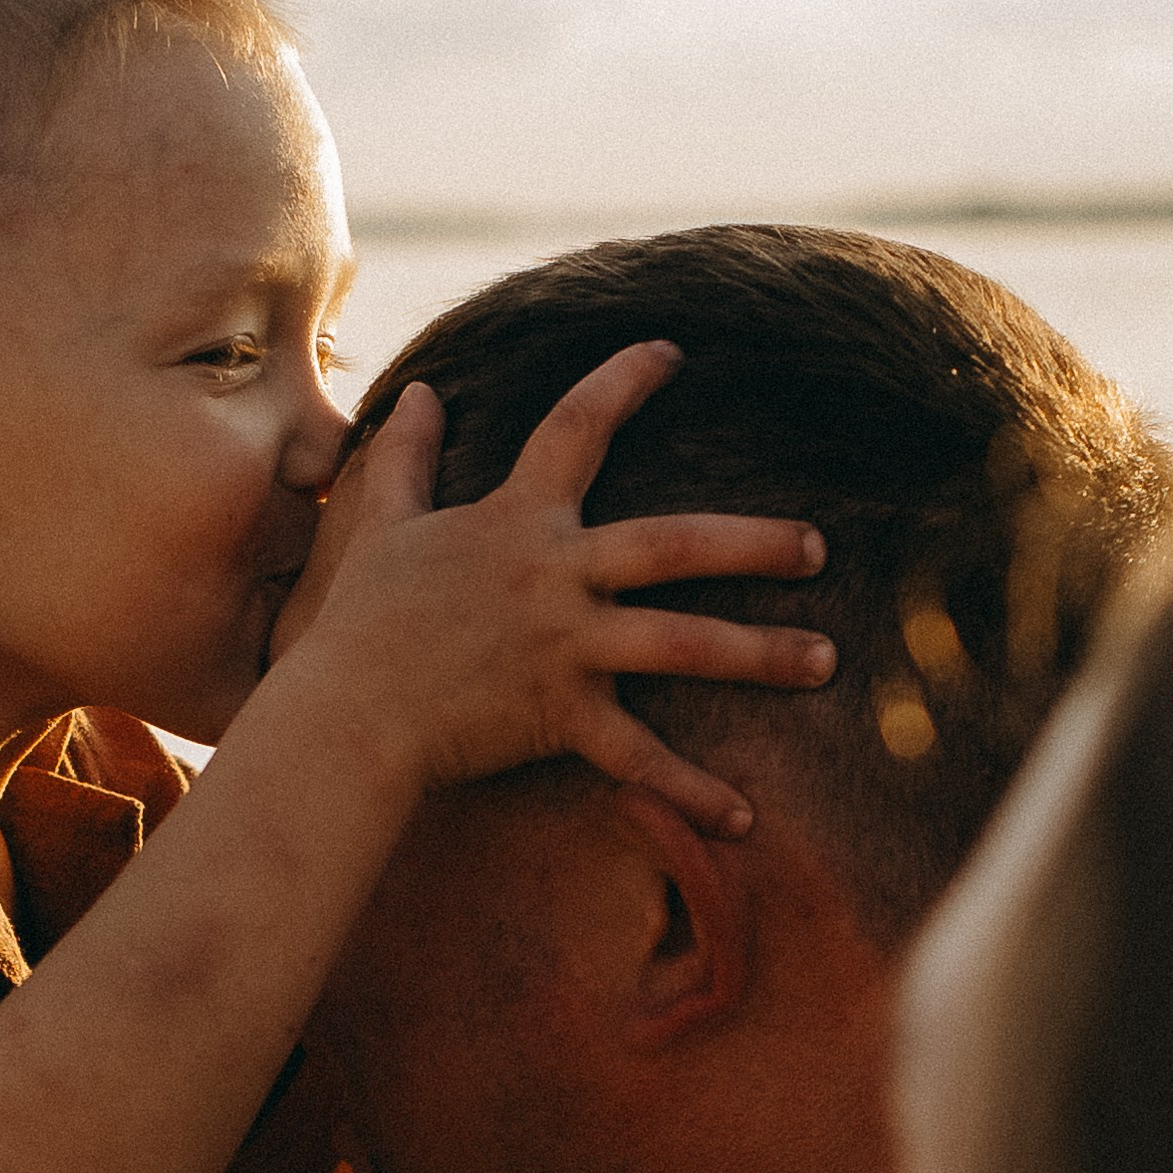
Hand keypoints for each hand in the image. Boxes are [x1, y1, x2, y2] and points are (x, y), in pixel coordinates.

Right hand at [279, 346, 833, 837]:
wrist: (347, 713)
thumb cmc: (361, 623)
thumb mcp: (379, 524)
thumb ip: (405, 455)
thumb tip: (417, 391)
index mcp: (514, 521)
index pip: (575, 430)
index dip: (621, 384)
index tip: (670, 353)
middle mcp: (554, 575)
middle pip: (675, 544)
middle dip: (753, 542)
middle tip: (819, 546)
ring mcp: (564, 646)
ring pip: (682, 643)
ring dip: (760, 653)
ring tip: (826, 659)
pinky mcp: (561, 715)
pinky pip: (640, 758)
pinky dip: (691, 793)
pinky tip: (743, 820)